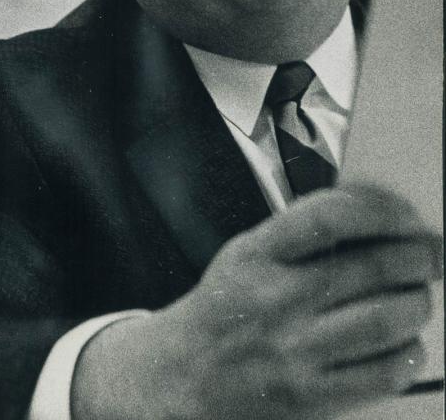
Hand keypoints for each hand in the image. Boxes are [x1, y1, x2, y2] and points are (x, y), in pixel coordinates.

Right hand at [73, 184, 440, 419]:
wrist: (185, 374)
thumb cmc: (226, 307)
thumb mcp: (246, 253)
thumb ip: (301, 234)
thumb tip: (378, 219)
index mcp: (257, 254)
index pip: (329, 216)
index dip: (380, 210)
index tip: (405, 215)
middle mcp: (277, 298)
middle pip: (372, 267)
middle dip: (418, 256)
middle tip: (431, 253)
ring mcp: (296, 350)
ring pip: (387, 319)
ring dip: (418, 302)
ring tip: (419, 295)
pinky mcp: (313, 395)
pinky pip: (384, 372)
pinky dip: (408, 352)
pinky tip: (404, 341)